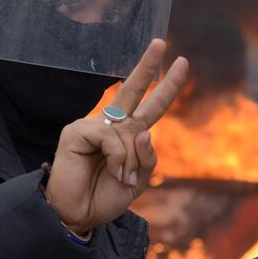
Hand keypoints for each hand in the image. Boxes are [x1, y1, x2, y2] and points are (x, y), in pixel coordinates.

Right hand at [45, 39, 188, 233]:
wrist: (78, 215)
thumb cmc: (106, 197)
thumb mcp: (139, 181)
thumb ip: (148, 158)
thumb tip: (144, 131)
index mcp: (127, 134)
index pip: (151, 106)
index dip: (166, 86)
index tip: (180, 63)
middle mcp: (111, 125)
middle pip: (132, 90)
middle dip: (148, 66)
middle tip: (161, 43)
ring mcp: (92, 126)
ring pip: (128, 131)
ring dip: (131, 161)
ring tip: (120, 179)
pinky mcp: (76, 131)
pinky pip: (110, 137)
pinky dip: (118, 158)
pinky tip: (112, 172)